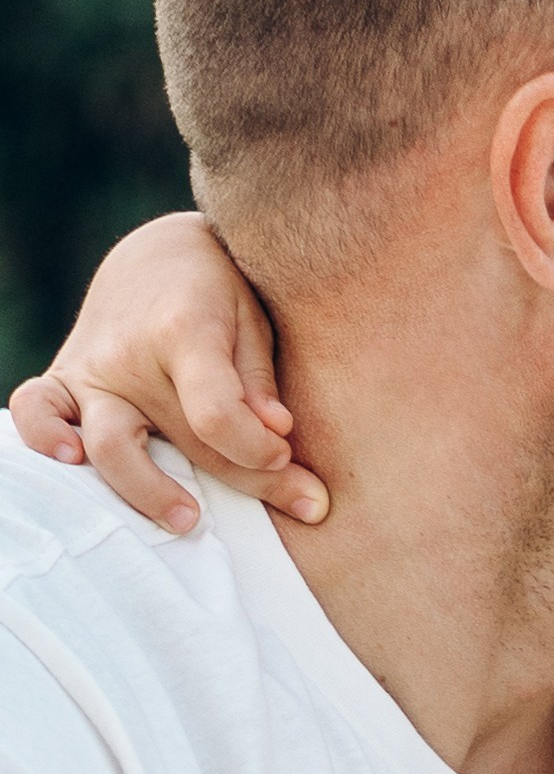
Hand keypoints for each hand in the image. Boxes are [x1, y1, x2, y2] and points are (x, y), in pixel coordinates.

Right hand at [10, 213, 327, 532]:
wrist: (157, 254)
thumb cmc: (217, 292)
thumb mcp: (253, 319)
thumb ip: (259, 380)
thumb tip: (275, 435)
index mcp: (182, 330)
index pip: (216, 412)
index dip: (258, 449)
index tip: (288, 455)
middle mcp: (128, 353)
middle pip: (181, 440)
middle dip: (245, 480)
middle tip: (298, 501)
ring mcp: (90, 368)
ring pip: (109, 446)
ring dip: (149, 491)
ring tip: (188, 519)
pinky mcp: (64, 378)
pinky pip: (35, 410)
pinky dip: (44, 439)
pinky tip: (74, 464)